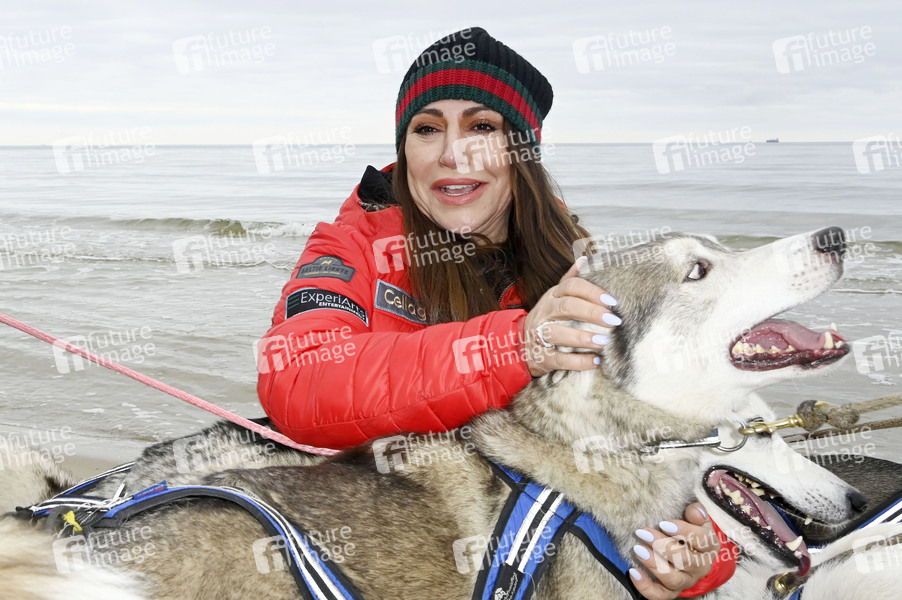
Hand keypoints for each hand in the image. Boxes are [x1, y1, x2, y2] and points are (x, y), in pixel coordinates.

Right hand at [522, 256, 619, 376]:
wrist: (519, 346)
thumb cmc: (546, 320)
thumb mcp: (555, 297)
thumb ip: (570, 280)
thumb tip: (585, 259)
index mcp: (552, 296)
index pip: (571, 287)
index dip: (592, 291)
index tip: (612, 301)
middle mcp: (544, 312)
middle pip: (566, 307)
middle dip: (592, 312)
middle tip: (613, 320)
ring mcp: (540, 334)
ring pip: (558, 333)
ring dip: (582, 337)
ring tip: (604, 341)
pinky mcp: (542, 357)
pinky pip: (559, 359)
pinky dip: (578, 362)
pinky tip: (596, 361)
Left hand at [629, 503, 720, 599]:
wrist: (688, 549)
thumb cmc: (689, 529)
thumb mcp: (696, 519)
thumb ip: (696, 513)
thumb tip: (695, 511)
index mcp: (709, 547)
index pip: (702, 540)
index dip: (683, 531)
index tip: (663, 523)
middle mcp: (700, 567)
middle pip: (686, 561)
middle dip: (663, 547)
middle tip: (644, 533)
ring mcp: (686, 581)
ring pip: (674, 579)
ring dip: (655, 565)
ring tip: (638, 550)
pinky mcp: (672, 591)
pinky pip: (660, 595)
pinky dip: (646, 586)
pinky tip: (634, 572)